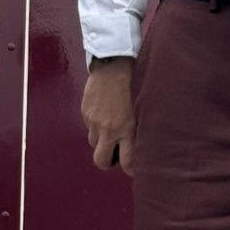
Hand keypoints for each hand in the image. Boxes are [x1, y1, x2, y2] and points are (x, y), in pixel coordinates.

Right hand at [80, 57, 135, 175]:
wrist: (114, 61)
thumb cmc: (135, 81)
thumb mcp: (144, 106)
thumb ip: (140, 127)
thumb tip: (144, 143)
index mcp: (127, 128)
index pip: (127, 162)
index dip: (131, 169)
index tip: (134, 167)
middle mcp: (108, 128)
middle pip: (101, 161)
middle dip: (108, 162)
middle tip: (116, 154)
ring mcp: (94, 120)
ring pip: (94, 143)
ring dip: (101, 141)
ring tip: (111, 129)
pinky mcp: (85, 111)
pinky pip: (88, 126)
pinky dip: (96, 125)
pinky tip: (105, 112)